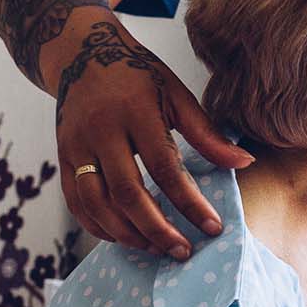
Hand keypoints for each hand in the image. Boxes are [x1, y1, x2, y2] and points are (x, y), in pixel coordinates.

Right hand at [52, 16, 252, 258]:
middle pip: (128, 193)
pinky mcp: (62, 158)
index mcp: (135, 112)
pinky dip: (99, 226)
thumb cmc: (136, 75)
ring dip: (127, 233)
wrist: (80, 54)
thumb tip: (244, 163)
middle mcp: (100, 131)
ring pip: (97, 204)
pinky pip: (76, 203)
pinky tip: (124, 237)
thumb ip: (207, 133)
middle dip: (158, 229)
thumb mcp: (175, 94)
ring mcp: (76, 146)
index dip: (189, 202)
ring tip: (157, 249)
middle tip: (183, 251)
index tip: (212, 227)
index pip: (164, 167)